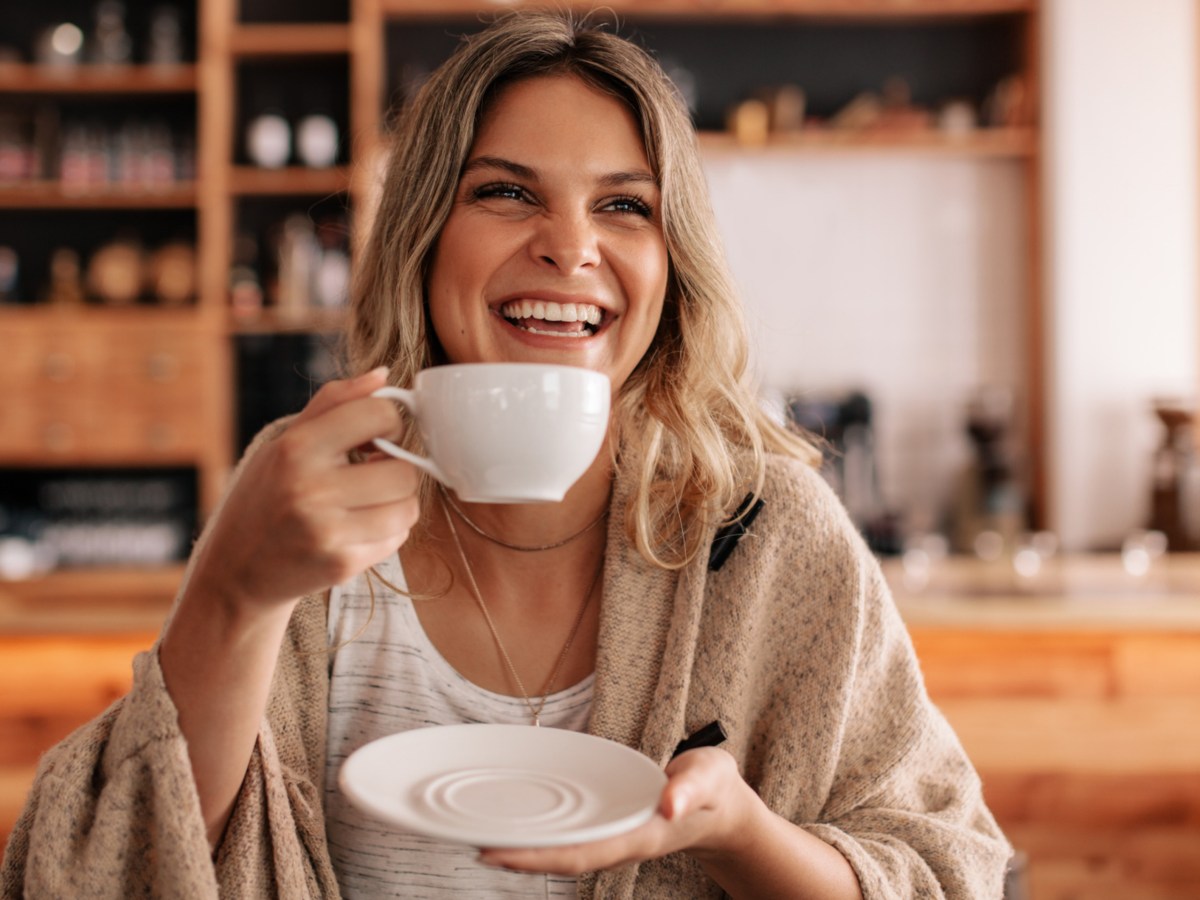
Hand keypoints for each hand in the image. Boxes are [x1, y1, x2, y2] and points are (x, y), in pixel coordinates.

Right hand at [189, 367, 420, 611]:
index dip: (389, 422)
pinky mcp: (341, 565)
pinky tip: (358, 528)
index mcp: (297, 448)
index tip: (376, 436)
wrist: (235, 570)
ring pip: (408, 508)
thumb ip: (334, 403)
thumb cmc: (264, 497)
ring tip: (369, 501)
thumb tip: (383, 375)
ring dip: (397, 503)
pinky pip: (397, 538)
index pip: (379, 414)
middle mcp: (311, 489)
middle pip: (404, 470)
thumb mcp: (285, 442)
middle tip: (373, 472)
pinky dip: (387, 532)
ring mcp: (328, 531)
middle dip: (397, 469)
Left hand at [478, 747, 755, 875]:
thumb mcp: (710, 776)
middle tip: (472, 844)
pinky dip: (542, 835)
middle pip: (562, 858)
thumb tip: (668, 802)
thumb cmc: (714, 788)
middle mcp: (621, 843)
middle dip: (519, 856)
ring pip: (563, 852)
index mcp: (640, 835)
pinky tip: (521, 824)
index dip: (537, 857)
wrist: (723, 810)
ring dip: (526, 848)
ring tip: (483, 837)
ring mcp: (616, 839)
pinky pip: (571, 838)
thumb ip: (691, 788)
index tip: (498, 853)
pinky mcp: (612, 828)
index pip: (580, 854)